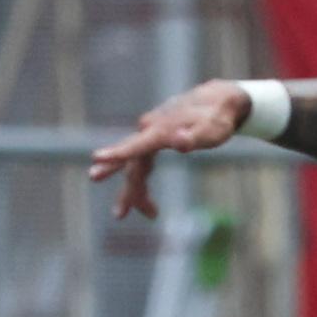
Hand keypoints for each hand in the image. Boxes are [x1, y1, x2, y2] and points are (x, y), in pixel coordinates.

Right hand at [90, 80, 252, 217]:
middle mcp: (149, 130)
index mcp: (160, 129)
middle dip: (128, 191)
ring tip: (148, 214)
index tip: (97, 159)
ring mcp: (149, 134)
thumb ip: (193, 137)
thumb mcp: (209, 130)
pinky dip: (143, 181)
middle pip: (132, 164)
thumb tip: (179, 140)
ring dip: (136, 191)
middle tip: (119, 215)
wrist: (219, 100)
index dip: (116, 154)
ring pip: (135, 166)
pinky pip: (142, 163)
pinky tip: (146, 201)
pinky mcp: (154, 138)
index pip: (135, 145)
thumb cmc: (216, 118)